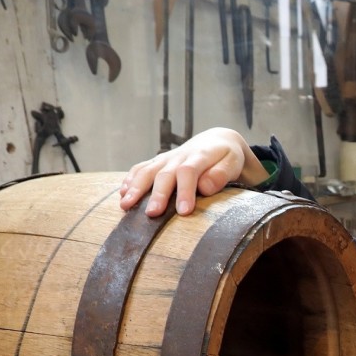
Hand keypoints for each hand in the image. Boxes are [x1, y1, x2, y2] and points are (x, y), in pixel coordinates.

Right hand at [118, 127, 267, 217]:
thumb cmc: (226, 157)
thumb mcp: (233, 163)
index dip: (185, 191)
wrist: (216, 141)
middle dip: (158, 194)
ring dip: (136, 188)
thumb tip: (205, 188)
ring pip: (148, 170)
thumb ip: (221, 175)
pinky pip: (141, 168)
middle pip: (165, 174)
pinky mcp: (158, 162)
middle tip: (152, 214)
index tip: (183, 212)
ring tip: (126, 205)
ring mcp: (166, 158)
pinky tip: (122, 193)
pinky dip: (130, 179)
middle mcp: (179, 156)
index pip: (189, 172)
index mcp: (200, 156)